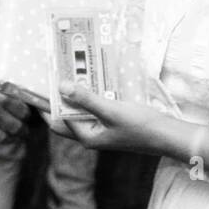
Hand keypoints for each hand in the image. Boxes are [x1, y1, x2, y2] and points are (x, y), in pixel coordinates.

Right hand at [0, 56, 29, 150]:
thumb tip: (16, 81)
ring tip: (4, 134)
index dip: (25, 114)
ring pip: (0, 138)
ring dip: (4, 137)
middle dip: (20, 129)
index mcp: (3, 96)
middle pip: (15, 128)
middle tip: (20, 129)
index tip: (24, 115)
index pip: (24, 112)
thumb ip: (4, 80)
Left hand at [37, 82, 169, 153]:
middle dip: (59, 95)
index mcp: (86, 136)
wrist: (167, 135)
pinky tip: (92, 80)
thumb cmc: (140, 126)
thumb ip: (86, 99)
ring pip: (80, 109)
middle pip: (66, 114)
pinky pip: (93, 107)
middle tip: (54, 73)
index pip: (58, 118)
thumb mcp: (111, 110)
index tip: (41, 82)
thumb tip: (61, 87)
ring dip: (75, 93)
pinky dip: (90, 94)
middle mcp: (90, 134)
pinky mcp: (110, 122)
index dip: (49, 100)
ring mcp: (101, 128)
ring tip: (70, 72)